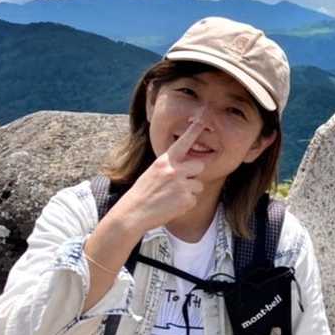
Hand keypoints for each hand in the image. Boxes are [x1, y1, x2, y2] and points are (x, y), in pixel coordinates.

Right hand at [113, 115, 207, 234]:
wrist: (133, 213)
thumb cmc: (143, 193)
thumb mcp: (153, 172)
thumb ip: (170, 166)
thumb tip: (189, 166)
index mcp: (164, 161)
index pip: (182, 143)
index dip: (193, 131)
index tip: (201, 120)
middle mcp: (174, 170)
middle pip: (199, 165)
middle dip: (194, 174)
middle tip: (180, 184)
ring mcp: (181, 184)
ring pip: (198, 185)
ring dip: (189, 192)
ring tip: (171, 197)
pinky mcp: (186, 199)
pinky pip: (194, 200)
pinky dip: (185, 205)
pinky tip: (172, 206)